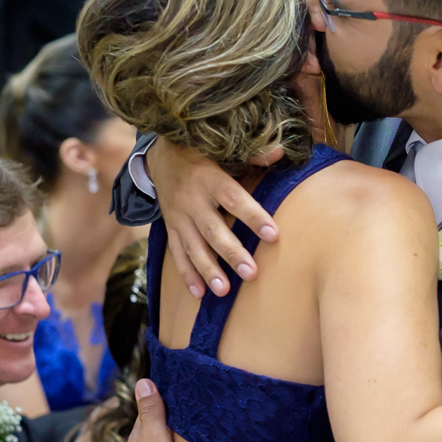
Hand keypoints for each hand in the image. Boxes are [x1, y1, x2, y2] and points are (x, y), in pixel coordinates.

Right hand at [147, 139, 278, 297]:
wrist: (160, 155)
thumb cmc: (201, 153)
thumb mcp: (222, 149)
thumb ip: (252, 155)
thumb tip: (282, 152)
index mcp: (209, 178)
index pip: (234, 199)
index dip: (253, 216)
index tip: (273, 234)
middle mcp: (192, 199)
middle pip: (213, 229)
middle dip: (232, 253)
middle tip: (251, 273)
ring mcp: (178, 216)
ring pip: (193, 246)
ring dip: (208, 270)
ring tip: (224, 291)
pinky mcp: (170, 227)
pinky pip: (177, 253)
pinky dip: (187, 273)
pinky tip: (199, 292)